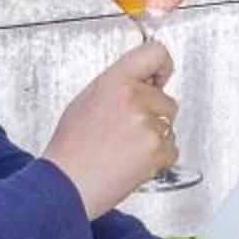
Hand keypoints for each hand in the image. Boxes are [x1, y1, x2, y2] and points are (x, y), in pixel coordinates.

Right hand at [41, 40, 177, 216]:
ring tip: (124, 148)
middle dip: (153, 114)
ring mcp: (147, 125)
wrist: (67, 184)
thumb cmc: (71, 149)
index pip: (155, 53)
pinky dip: (157, 158)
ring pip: (168, 126)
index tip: (160, 78)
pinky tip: (132, 161)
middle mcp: (133, 99)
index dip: (163, 67)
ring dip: (154, 138)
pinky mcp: (157, 150)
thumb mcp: (86, 101)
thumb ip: (118, 87)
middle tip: (126, 131)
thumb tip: (143, 83)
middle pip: (166, 99)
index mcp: (115, 81)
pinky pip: (171, 149)